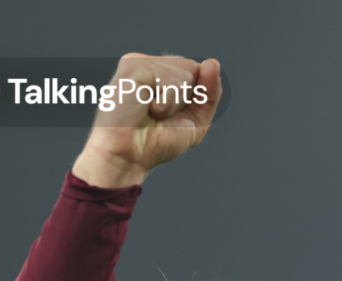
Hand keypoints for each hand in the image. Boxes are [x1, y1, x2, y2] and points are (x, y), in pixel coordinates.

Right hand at [72, 53, 221, 187]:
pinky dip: (165, 104)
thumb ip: (210, 93)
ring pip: (184, 75)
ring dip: (173, 105)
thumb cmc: (155, 144)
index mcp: (161, 73)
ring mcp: (140, 62)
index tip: (171, 116)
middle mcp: (149, 64)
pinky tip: (146, 109)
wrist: (128, 157)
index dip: (194, 98)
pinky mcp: (133, 66)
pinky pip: (170, 81)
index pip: (196, 71)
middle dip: (184, 101)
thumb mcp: (196, 121)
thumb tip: (213, 63)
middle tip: (158, 116)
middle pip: (192, 70)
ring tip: (150, 113)